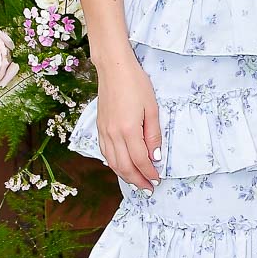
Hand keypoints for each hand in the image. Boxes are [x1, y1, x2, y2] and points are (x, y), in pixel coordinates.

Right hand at [95, 53, 161, 192]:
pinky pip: (105, 153)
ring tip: (137, 182)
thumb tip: (154, 156)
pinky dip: (114, 164)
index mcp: (128, 130)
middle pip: (124, 166)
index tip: (157, 180)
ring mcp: (103, 132)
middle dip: (137, 180)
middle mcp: (113, 134)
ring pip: (112, 162)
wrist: (114, 69)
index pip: (139, 160)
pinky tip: (122, 166)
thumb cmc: (136, 84)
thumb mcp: (152, 108)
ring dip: (125, 175)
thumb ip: (153, 134)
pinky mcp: (99, 128)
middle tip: (148, 188)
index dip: (149, 173)